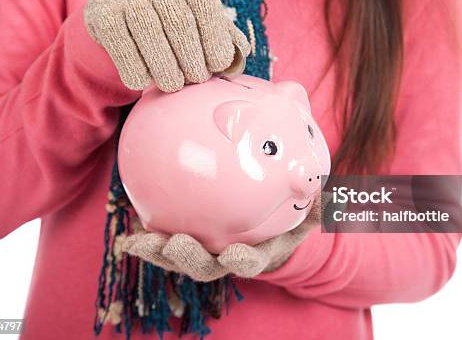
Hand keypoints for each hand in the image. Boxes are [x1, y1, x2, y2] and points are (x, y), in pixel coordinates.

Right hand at [84, 0, 249, 91]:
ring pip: (151, 38)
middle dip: (192, 59)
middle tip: (196, 79)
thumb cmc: (166, 20)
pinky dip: (137, 72)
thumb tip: (241, 52)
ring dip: (166, 70)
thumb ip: (220, 34)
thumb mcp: (194, 19)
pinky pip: (123, 49)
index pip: (205, 6)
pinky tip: (144, 81)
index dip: (215, 40)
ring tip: (174, 85)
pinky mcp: (100, 14)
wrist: (113, 10)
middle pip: (179, 24)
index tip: (218, 65)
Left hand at [121, 199, 322, 281]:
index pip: (251, 259)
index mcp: (258, 250)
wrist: (268, 217)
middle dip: (191, 261)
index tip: (237, 256)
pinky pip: (165, 238)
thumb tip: (334, 195)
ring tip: (139, 242)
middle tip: (177, 246)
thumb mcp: (312, 206)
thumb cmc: (290, 212)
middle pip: (208, 265)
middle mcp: (228, 255)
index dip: (243, 261)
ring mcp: (206, 249)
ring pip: (179, 256)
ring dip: (159, 252)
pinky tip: (128, 233)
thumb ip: (323, 202)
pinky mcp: (186, 237)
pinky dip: (147, 238)